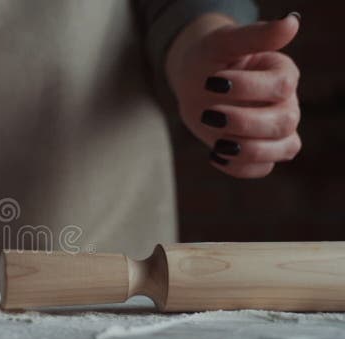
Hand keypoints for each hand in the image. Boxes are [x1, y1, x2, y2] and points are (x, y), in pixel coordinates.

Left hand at [166, 13, 301, 177]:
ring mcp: (274, 130)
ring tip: (218, 143)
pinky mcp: (258, 150)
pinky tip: (214, 154)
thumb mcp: (223, 43)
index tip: (211, 82)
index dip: (247, 88)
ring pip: (283, 149)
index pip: (281, 86)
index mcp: (282, 73)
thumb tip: (292, 21)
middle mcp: (286, 102)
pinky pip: (261, 169)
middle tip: (209, 114)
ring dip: (250, 151)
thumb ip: (254, 35)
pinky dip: (240, 168)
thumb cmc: (210, 58)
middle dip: (244, 122)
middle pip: (284, 122)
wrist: (193, 81)